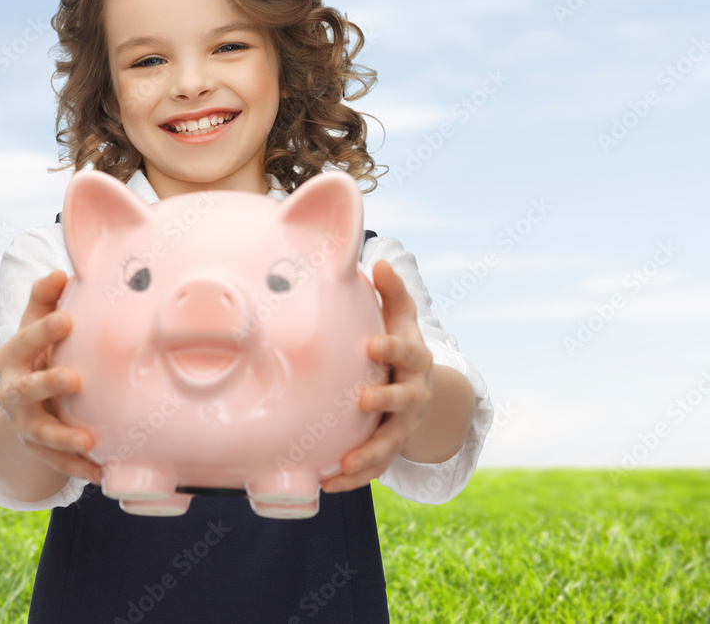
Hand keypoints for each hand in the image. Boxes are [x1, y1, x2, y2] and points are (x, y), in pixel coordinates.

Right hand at [0, 269, 102, 485]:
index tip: (68, 319)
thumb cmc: (37, 351)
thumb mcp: (36, 325)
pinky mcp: (37, 449)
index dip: (43, 330)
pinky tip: (101, 472)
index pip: (25, 341)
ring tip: (88, 440)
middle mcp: (11, 392)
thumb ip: (45, 300)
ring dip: (63, 437)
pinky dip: (78, 468)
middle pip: (26, 389)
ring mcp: (23, 424)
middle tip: (75, 379)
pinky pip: (57, 463)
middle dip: (48, 383)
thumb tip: (60, 272)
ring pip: (40, 433)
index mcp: (11, 357)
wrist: (20, 401)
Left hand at [321, 260, 432, 493]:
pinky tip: (327, 483)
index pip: (406, 353)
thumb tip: (377, 260)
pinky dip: (353, 480)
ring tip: (345, 464)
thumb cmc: (397, 344)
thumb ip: (391, 292)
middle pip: (403, 402)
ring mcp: (403, 425)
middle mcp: (413, 395)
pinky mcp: (389, 448)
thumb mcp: (400, 317)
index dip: (391, 349)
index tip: (372, 346)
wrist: (417, 387)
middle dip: (385, 402)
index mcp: (414, 360)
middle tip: (361, 401)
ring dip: (369, 455)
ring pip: (390, 444)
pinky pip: (375, 469)